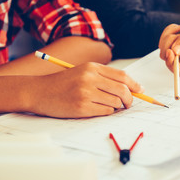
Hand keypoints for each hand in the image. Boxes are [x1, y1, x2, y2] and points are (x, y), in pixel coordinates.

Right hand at [28, 62, 143, 117]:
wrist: (39, 91)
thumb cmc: (64, 83)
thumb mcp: (83, 72)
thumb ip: (104, 77)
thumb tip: (131, 87)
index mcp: (92, 67)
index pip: (123, 76)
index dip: (135, 85)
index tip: (140, 90)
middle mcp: (90, 78)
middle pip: (123, 90)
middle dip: (130, 99)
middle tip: (128, 104)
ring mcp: (85, 93)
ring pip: (116, 103)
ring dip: (116, 107)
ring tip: (107, 105)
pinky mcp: (81, 107)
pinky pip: (106, 112)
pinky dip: (107, 112)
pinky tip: (97, 109)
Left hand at [159, 10, 179, 75]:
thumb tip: (175, 51)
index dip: (172, 64)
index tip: (170, 51)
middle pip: (167, 58)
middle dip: (168, 44)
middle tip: (179, 33)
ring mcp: (178, 52)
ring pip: (163, 48)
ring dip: (168, 35)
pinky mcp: (173, 46)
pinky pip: (162, 40)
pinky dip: (168, 32)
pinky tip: (179, 29)